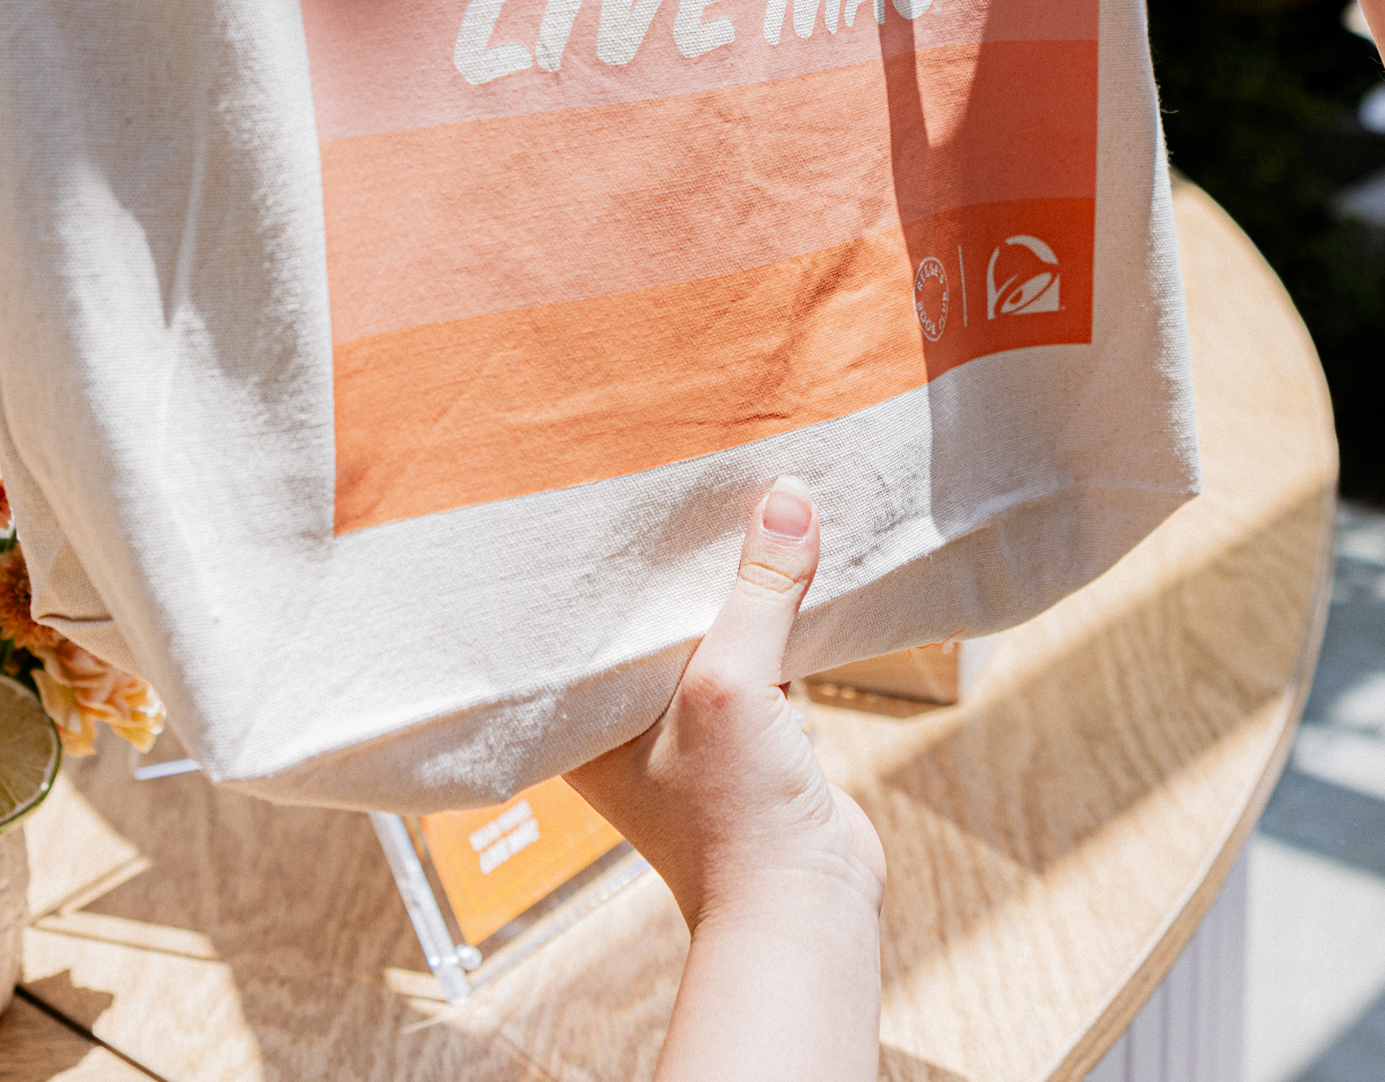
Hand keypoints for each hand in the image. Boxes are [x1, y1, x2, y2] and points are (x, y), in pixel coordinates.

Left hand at [569, 478, 884, 931]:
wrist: (804, 909)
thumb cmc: (735, 817)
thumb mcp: (734, 684)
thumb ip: (758, 591)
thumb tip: (787, 496)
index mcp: (586, 722)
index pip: (579, 621)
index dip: (596, 559)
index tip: (606, 486)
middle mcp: (627, 723)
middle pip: (648, 619)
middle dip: (671, 560)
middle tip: (681, 475)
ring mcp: (690, 732)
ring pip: (707, 633)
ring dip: (730, 583)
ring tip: (739, 501)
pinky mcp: (749, 735)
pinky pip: (755, 654)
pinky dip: (772, 615)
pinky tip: (791, 563)